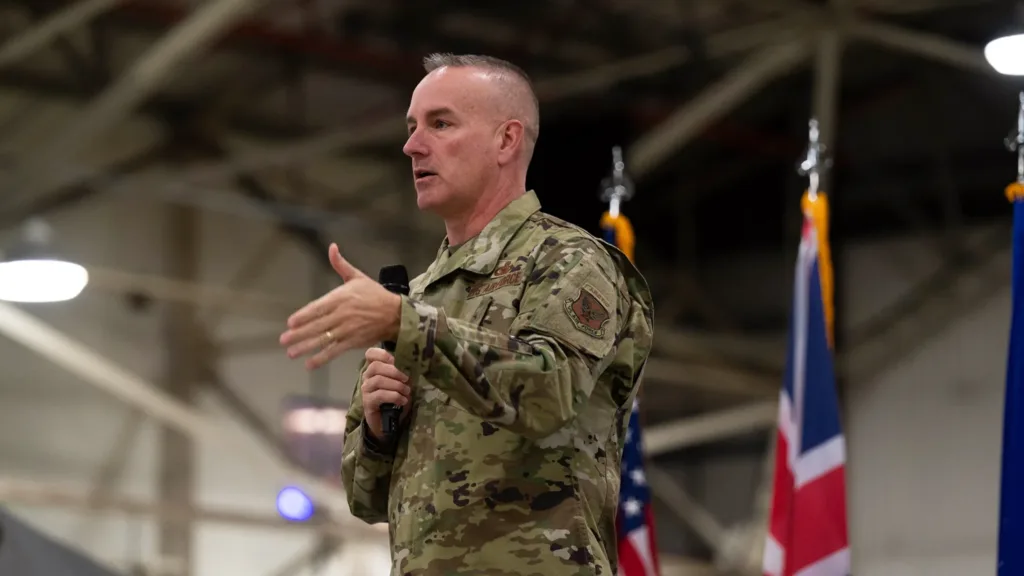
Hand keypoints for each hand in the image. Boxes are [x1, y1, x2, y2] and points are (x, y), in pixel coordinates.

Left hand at [280, 243, 401, 369]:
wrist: (396, 314)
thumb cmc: (375, 295)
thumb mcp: (358, 277)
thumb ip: (341, 264)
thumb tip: (332, 247)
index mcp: (341, 297)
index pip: (318, 307)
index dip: (304, 316)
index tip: (291, 322)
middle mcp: (342, 314)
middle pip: (317, 325)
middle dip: (299, 334)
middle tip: (284, 340)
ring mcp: (348, 329)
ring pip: (324, 339)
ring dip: (306, 347)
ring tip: (291, 353)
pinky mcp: (353, 342)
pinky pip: (335, 351)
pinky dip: (322, 358)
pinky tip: (309, 364)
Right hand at [360, 347, 411, 439]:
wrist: (388, 422)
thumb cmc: (395, 399)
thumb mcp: (402, 384)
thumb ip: (404, 373)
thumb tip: (412, 365)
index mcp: (375, 369)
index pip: (370, 354)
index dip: (382, 354)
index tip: (395, 360)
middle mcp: (367, 377)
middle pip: (375, 366)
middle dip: (394, 371)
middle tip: (407, 379)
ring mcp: (366, 389)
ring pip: (378, 380)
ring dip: (396, 385)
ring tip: (407, 392)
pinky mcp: (367, 402)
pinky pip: (380, 395)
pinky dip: (394, 396)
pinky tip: (403, 401)